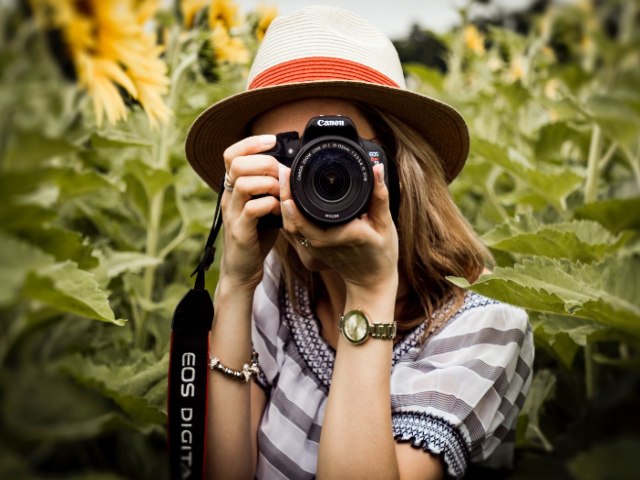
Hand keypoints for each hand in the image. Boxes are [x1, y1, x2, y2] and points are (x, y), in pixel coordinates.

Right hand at [219, 134, 279, 289]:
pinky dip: (270, 205)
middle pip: (236, 164)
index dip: (250, 143)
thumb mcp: (264, 205)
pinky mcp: (240, 231)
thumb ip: (272, 188)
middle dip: (264, 162)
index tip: (272, 140)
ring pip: (243, 183)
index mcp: (233, 188)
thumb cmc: (256, 235)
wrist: (243, 269)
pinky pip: (252, 209)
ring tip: (281, 193)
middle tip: (281, 173)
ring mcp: (232, 214)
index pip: (231, 154)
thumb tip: (292, 170)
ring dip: (268, 184)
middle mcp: (228, 197)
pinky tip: (279, 210)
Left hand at [279, 163, 398, 295]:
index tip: (289, 176)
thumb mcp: (385, 224)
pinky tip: (288, 197)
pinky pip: (294, 231)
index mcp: (340, 235)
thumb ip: (380, 196)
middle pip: (292, 220)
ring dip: (283, 203)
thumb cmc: (381, 254)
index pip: (307, 219)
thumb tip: (377, 169)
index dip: (293, 199)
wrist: (372, 281)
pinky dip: (288, 214)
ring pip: (290, 226)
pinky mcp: (311, 249)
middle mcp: (322, 244)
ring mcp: (314, 248)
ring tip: (285, 179)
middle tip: (284, 170)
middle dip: (284, 194)